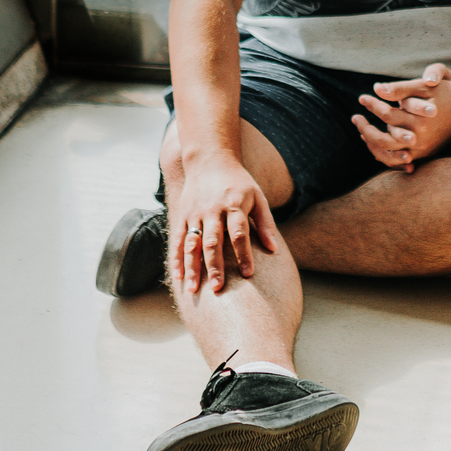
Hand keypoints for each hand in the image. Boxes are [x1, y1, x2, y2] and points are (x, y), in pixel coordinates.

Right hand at [174, 151, 276, 294]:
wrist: (210, 160)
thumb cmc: (239, 182)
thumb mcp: (257, 197)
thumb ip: (265, 223)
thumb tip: (274, 249)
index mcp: (234, 206)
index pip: (239, 233)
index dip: (244, 254)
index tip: (248, 274)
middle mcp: (213, 210)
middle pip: (213, 242)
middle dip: (215, 266)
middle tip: (218, 289)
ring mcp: (195, 213)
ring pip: (192, 244)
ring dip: (192, 267)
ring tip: (193, 290)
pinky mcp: (183, 215)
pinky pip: (178, 240)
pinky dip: (177, 259)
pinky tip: (178, 277)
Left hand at [353, 64, 450, 169]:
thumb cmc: (444, 90)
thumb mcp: (423, 85)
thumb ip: (400, 88)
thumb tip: (377, 88)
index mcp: (420, 120)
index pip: (387, 115)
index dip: (372, 105)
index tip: (362, 97)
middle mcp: (422, 138)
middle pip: (384, 140)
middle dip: (366, 129)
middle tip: (355, 117)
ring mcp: (424, 149)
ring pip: (389, 154)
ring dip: (372, 143)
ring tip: (362, 130)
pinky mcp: (426, 154)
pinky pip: (399, 160)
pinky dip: (385, 152)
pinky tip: (375, 142)